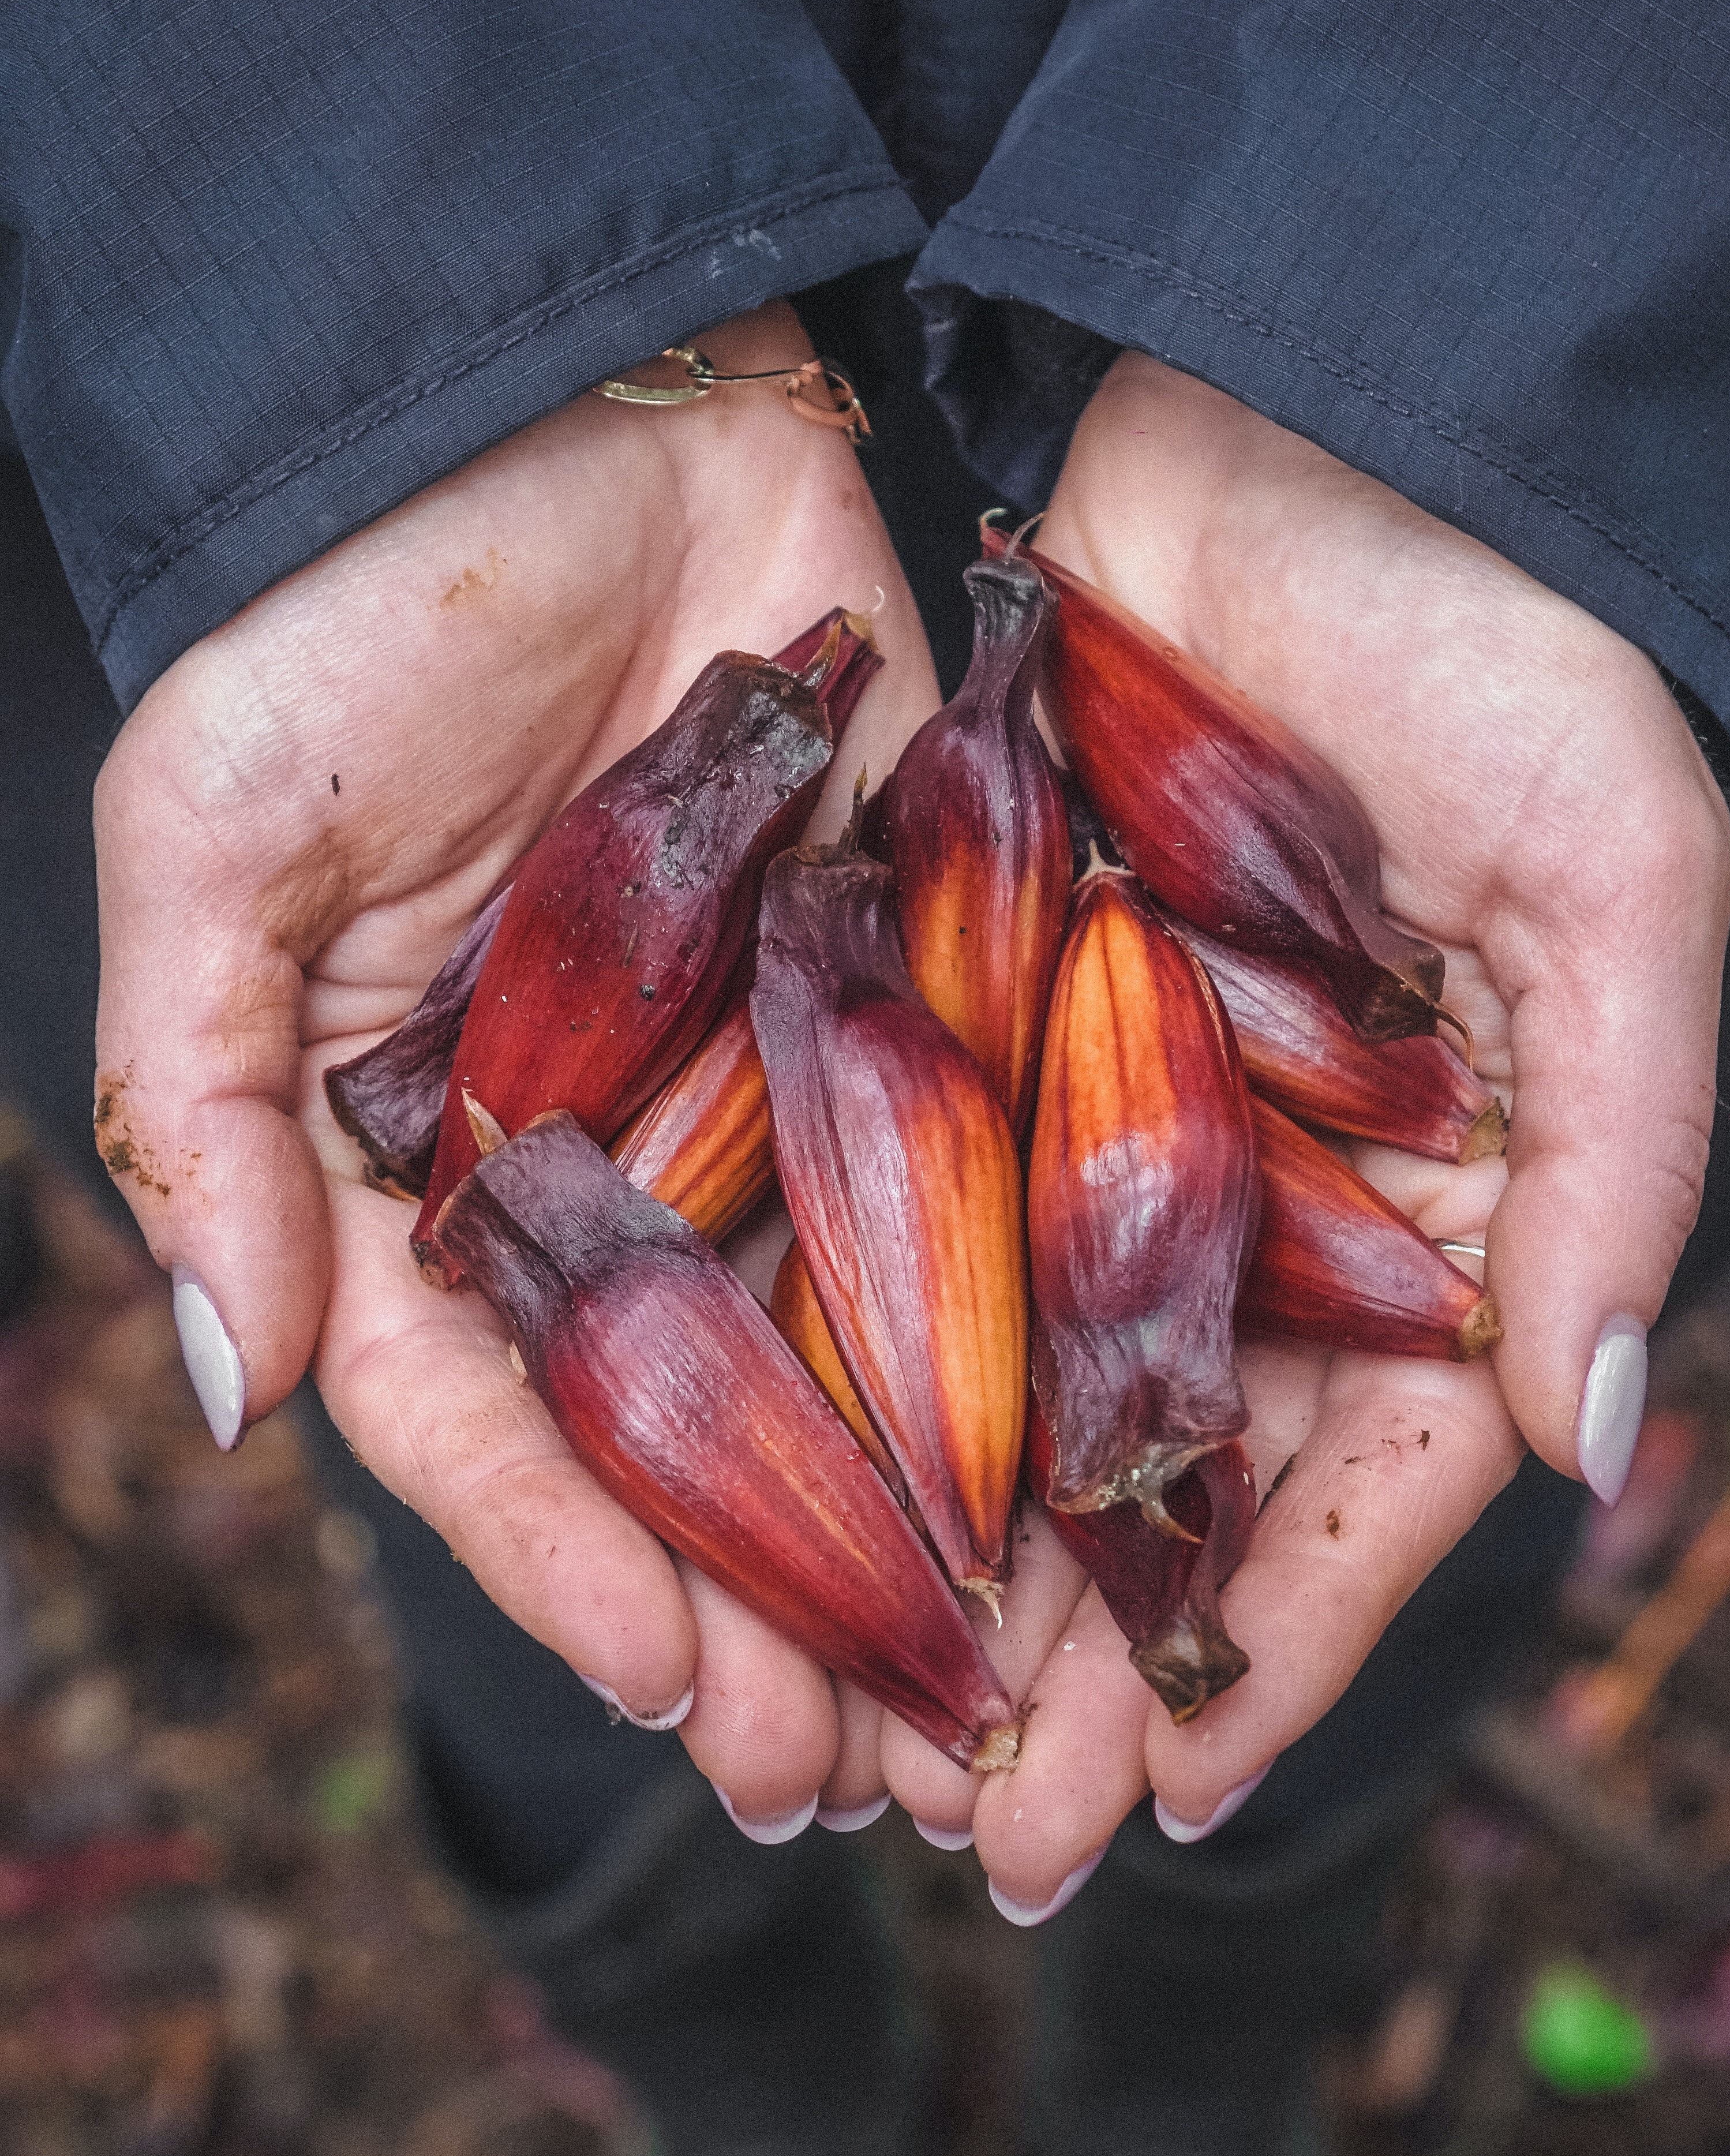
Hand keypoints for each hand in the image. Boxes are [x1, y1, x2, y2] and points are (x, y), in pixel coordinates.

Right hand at [93, 304, 954, 1827]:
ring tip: (1012, 1699)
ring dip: (930, 1534)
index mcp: (432, 1160)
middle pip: (701, 1436)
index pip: (497, 1420)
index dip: (582, 1573)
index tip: (688, 1706)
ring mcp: (772, 1085)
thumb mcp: (211, 845)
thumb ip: (197, 1110)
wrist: (561, 377)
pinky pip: (980, 1181)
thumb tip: (224, 1385)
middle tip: (875, 1777)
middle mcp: (613, 1156)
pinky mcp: (918, 991)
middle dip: (779, 1611)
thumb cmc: (348, 609)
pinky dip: (1036, 1331)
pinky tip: (1107, 1467)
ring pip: (856, 1356)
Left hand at [948, 352, 1729, 1907]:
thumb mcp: (1616, 894)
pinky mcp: (962, 1021)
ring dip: (929, 1571)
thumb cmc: (1514, 638)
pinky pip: (893, 1222)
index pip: (1364, 1482)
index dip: (1275, 1650)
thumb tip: (1588, 1442)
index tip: (1164, 1803)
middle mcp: (1257, 1198)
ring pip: (1007, 1396)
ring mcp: (1097, 1119)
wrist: (1316, 404)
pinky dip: (834, 1364)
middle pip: (1158, 1485)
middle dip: (1067, 1670)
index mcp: (1438, 1208)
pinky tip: (757, 1499)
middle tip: (971, 1838)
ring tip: (839, 1739)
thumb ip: (1613, 1170)